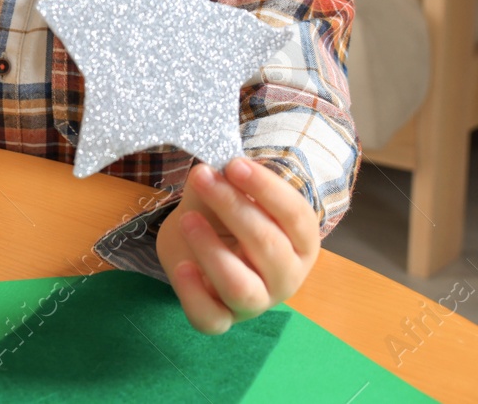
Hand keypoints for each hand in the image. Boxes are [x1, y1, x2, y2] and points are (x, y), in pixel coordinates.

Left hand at [157, 156, 320, 333]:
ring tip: (187, 219)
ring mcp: (255, 302)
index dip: (267, 188)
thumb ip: (220, 182)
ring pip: (240, 287)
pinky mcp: (222, 319)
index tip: (234, 164)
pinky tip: (182, 267)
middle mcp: (286, 277)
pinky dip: (193, 294)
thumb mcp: (222, 195)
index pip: (297, 216)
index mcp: (300, 242)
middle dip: (234, 207)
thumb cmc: (220, 218)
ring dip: (212, 250)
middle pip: (269, 247)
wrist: (192, 246)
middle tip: (203, 178)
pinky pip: (210, 318)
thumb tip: (210, 168)